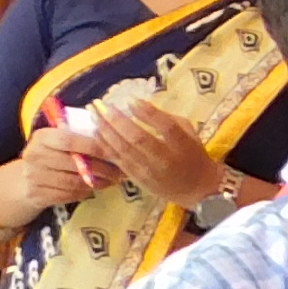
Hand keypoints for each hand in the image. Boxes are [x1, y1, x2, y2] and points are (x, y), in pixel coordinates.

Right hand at [0, 131, 109, 220]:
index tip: (115, 151)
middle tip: (121, 170)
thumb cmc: (52, 154)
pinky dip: (86, 192)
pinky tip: (97, 187)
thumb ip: (80, 136)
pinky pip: (68, 194)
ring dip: (98, 182)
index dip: (95, 146)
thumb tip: (114, 137)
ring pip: (74, 182)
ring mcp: (33, 176)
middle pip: (75, 163)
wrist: (24, 179)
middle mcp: (34, 155)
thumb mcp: (60, 140)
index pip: (70, 141)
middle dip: (103, 168)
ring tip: (113, 180)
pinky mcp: (36, 194)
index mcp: (42, 137)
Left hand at [80, 100, 223, 208]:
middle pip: (138, 138)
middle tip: (100, 104)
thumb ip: (168, 120)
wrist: (194, 189)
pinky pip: (116, 159)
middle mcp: (165, 159)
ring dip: (105, 130)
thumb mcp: (189, 134)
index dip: (149, 114)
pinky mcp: (135, 178)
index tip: (131, 100)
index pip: (167, 128)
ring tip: (93, 113)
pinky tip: (96, 131)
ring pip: (123, 149)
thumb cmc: (192, 155)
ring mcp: (147, 171)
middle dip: (117, 120)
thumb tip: (139, 105)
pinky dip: (105, 144)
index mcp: (184, 146)